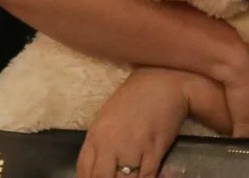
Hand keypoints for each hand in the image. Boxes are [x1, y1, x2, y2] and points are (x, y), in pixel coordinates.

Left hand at [77, 68, 191, 177]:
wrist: (164, 81)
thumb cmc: (134, 97)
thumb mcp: (107, 118)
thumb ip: (99, 145)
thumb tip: (97, 170)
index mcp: (96, 135)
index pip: (84, 172)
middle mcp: (111, 144)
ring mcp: (133, 147)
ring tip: (130, 177)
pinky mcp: (155, 149)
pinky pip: (146, 177)